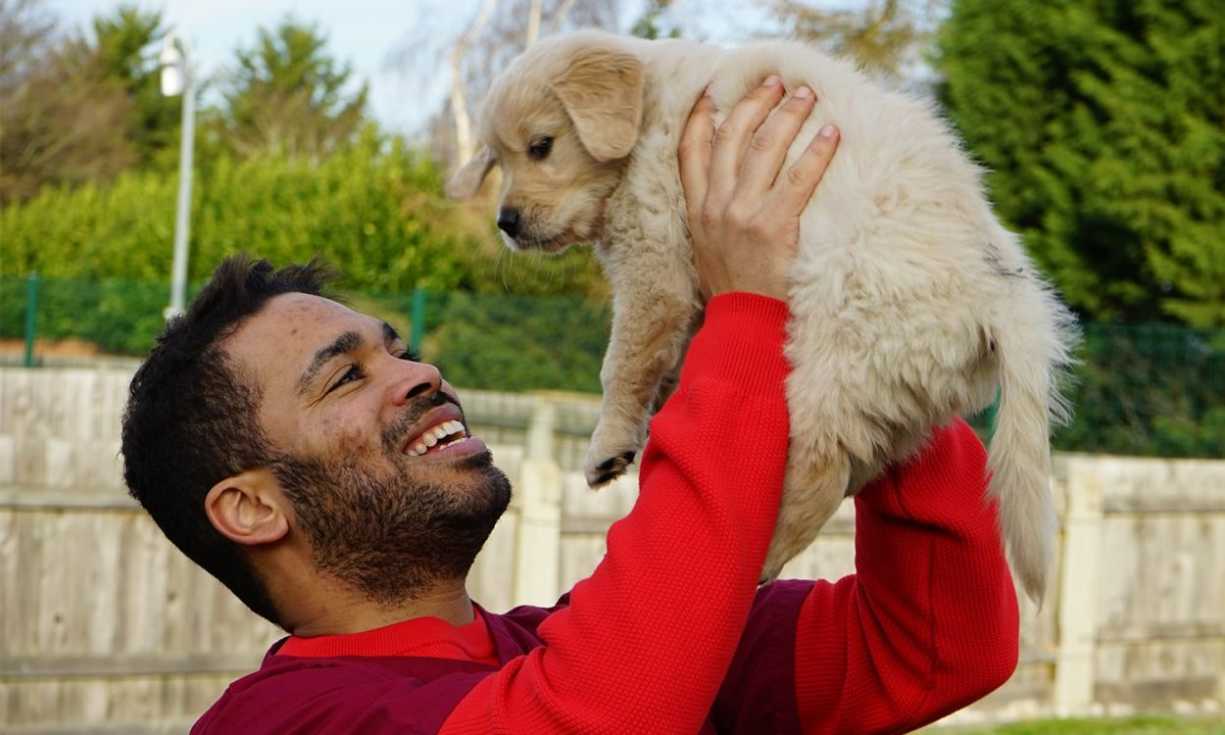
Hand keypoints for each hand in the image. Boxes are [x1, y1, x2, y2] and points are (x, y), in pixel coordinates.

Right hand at [679, 75, 839, 300]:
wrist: (742, 329)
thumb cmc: (733, 293)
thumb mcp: (708, 251)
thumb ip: (714, 217)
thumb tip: (732, 189)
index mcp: (696, 212)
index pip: (690, 151)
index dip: (701, 117)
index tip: (714, 92)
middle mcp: (715, 207)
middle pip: (731, 137)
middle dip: (754, 103)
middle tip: (775, 82)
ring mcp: (742, 215)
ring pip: (764, 149)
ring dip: (787, 116)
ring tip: (806, 96)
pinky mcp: (772, 227)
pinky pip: (799, 179)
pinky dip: (817, 152)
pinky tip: (832, 134)